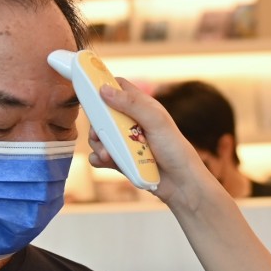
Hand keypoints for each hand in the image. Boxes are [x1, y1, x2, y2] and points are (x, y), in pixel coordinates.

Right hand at [87, 80, 218, 205]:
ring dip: (98, 144)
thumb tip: (104, 90)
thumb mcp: (156, 121)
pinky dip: (99, 158)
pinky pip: (101, 156)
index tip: (89, 91)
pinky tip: (104, 161)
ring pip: (100, 136)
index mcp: (141, 107)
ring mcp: (125, 142)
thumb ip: (132, 104)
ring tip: (107, 154)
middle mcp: (131, 122)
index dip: (103, 86)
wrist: (181, 183)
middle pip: (103, 114)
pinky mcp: (121, 160)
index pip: (118, 88)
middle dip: (97, 123)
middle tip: (99, 133)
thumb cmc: (175, 149)